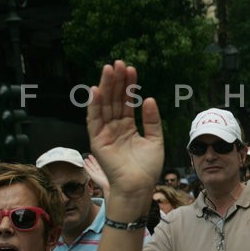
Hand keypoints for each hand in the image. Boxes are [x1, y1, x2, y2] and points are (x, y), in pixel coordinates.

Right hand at [87, 61, 163, 213]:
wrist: (139, 187)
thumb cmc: (147, 168)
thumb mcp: (155, 140)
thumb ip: (152, 120)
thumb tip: (149, 98)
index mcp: (128, 127)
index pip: (127, 102)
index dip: (129, 86)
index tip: (131, 69)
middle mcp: (115, 128)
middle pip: (114, 100)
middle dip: (116, 81)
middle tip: (119, 63)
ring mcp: (105, 133)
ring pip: (104, 106)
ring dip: (106, 88)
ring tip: (109, 70)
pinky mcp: (97, 141)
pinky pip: (94, 120)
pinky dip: (94, 105)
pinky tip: (97, 90)